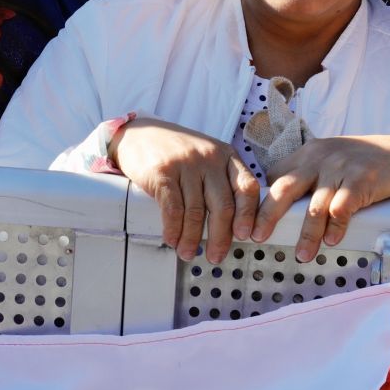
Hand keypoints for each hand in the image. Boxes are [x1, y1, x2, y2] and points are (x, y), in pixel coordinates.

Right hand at [110, 117, 258, 262]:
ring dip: (192, 239)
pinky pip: (173, 209)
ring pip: (196, 212)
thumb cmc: (176, 151)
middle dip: (221, 237)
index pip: (246, 187)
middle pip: (223, 205)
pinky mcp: (162, 172)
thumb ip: (221, 182)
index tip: (249, 236)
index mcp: (226, 155)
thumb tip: (233, 225)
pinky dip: (174, 230)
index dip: (250, 215)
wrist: (139, 133)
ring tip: (189, 253)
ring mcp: (185, 164)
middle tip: (216, 256)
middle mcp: (209, 158)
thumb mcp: (206, 157)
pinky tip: (172, 240)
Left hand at [255, 135, 389, 262]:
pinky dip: (335, 228)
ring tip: (301, 255)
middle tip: (255, 237)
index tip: (247, 225)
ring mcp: (340, 168)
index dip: (260, 203)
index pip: (275, 178)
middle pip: (284, 188)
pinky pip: (342, 208)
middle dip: (266, 215)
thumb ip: (305, 176)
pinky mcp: (362, 180)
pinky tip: (331, 242)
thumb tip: (277, 206)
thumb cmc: (360, 161)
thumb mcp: (328, 159)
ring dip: (306, 234)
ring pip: (314, 205)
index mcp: (306, 154)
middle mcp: (318, 158)